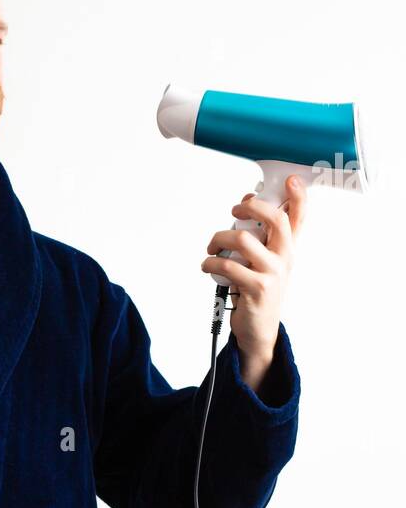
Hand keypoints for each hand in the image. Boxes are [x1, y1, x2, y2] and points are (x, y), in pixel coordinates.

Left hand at [201, 176, 306, 370]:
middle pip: (275, 220)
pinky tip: (208, 265)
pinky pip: (228, 265)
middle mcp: (286, 258)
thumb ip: (261, 233)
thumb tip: (247, 199)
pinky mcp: (256, 289)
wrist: (260, 328)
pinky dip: (210, 262)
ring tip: (212, 248)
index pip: (300, 217)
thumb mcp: (265, 260)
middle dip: (250, 206)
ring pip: (243, 239)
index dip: (299, 196)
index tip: (290, 179)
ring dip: (219, 238)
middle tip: (235, 209)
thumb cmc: (258, 288)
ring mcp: (273, 274)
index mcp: (289, 247)